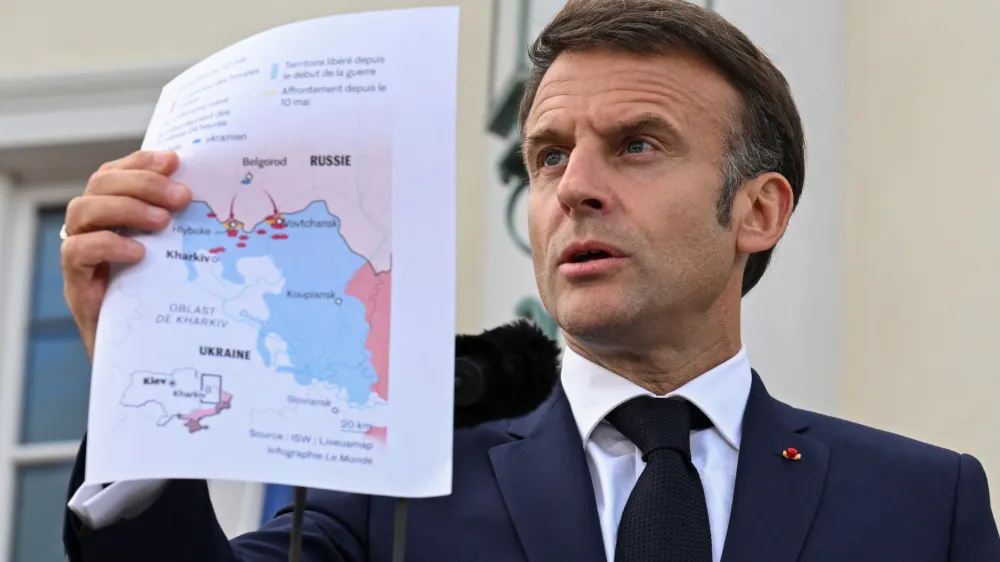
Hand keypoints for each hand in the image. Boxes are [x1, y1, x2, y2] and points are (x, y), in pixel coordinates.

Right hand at [61, 150, 191, 359]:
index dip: (141, 161)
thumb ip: (188, 231)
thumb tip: (223, 200)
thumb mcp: (181, 261)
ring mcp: (81, 257)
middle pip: (100, 184)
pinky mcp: (77, 287)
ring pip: (83, 210)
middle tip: (181, 197)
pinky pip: (77, 252)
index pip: (117, 173)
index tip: (176, 159)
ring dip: (126, 208)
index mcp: (116, 216)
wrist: (147, 360)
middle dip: (142, 183)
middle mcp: (93, 230)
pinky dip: (107, 245)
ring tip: (163, 222)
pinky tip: (139, 252)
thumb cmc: (168, 306)